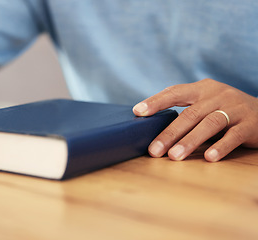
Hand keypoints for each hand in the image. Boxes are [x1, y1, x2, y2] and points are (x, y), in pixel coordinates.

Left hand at [133, 78, 257, 161]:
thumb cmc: (225, 111)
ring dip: (190, 141)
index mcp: (203, 89)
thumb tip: (152, 129)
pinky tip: (209, 158)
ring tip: (174, 156)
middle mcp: (218, 95)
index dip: (156, 101)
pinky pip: (233, 135)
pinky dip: (220, 146)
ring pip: (209, 124)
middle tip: (154, 150)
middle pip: (190, 114)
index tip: (138, 112)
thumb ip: (186, 111)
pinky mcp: (251, 124)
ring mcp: (235, 108)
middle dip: (169, 133)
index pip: (175, 92)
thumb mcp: (206, 104)